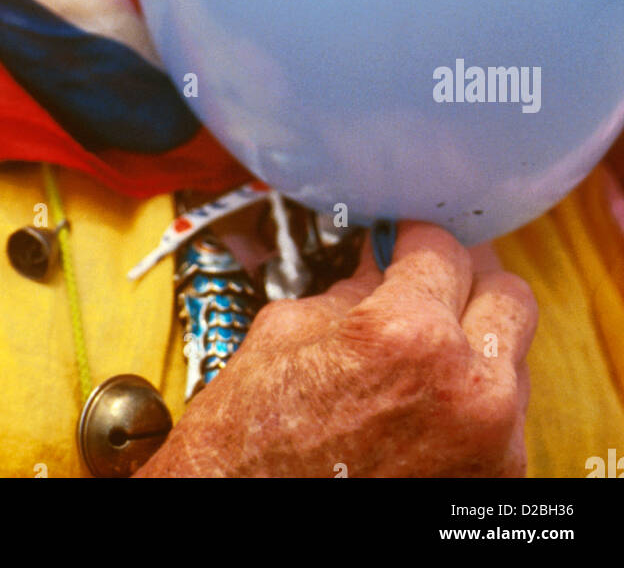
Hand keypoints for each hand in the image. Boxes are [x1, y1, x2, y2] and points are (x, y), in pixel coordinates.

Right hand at [136, 222, 536, 477]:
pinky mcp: (494, 483)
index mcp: (409, 336)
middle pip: (506, 294)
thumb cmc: (250, 443)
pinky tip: (424, 393)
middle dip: (462, 279)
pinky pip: (506, 413)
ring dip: (473, 338)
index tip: (401, 240)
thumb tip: (380, 264)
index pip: (443, 250)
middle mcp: (467, 390)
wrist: (243, 520)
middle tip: (426, 278)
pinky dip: (472, 393)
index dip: (413, 237)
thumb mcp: (287, 334)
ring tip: (422, 344)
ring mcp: (491, 445)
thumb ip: (352, 290)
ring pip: (513, 355)